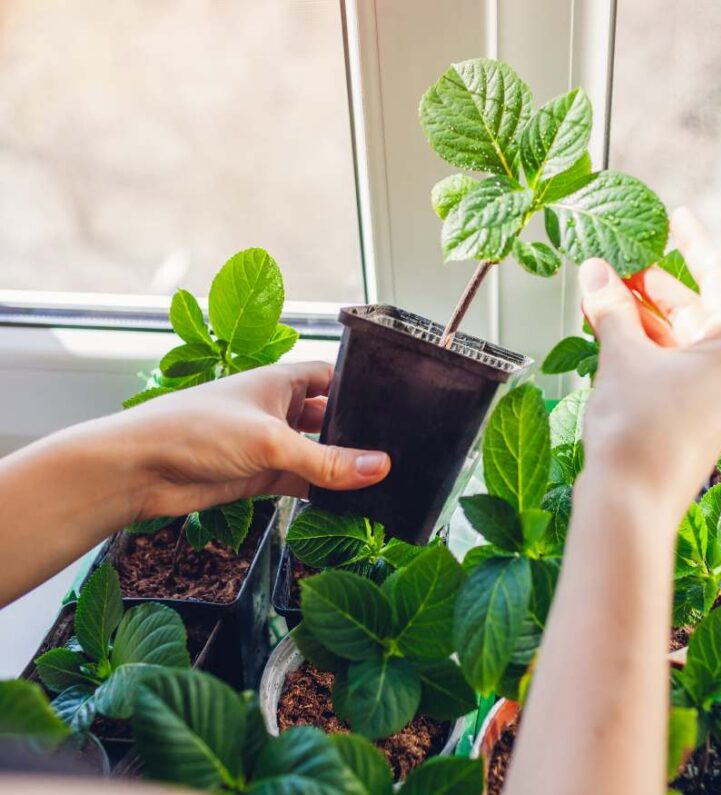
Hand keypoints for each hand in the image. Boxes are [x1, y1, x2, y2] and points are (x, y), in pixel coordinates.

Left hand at [118, 362, 389, 518]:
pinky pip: (301, 482)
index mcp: (280, 381)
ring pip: (317, 454)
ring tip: (384, 480)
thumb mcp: (271, 442)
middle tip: (399, 448)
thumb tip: (381, 468)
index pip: (331, 378)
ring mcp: (268, 444)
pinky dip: (322, 492)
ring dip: (341, 468)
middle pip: (328, 419)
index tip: (396, 404)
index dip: (360, 388)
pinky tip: (349, 503)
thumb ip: (328, 460)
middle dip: (356, 434)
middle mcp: (277, 409)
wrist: (139, 470)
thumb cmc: (195, 431)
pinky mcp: (259, 476)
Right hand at [578, 208, 720, 512]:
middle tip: (618, 259)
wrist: (630, 506)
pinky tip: (610, 331)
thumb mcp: (622, 356)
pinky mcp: (691, 418)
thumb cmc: (639, 437)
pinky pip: (670, 367)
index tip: (676, 216)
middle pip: (694, 309)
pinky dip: (642, 346)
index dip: (692, 242)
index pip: (716, 276)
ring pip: (677, 340)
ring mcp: (714, 398)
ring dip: (641, 316)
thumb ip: (611, 307)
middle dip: (652, 284)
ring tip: (603, 292)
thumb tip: (597, 271)